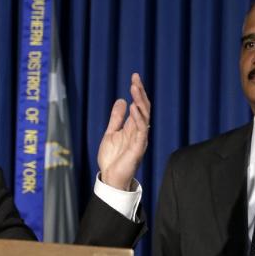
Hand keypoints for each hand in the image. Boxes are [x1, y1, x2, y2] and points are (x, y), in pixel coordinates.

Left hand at [97, 72, 150, 190]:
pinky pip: (141, 130)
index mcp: (133, 128)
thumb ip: (116, 118)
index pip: (139, 105)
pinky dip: (138, 117)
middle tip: (135, 78)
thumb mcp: (111, 133)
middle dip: (140, 93)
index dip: (137, 91)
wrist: (110, 178)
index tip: (134, 77)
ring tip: (134, 88)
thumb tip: (121, 100)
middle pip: (143, 108)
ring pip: (144, 116)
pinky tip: (133, 106)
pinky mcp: (138, 147)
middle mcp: (139, 131)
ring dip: (140, 101)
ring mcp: (140, 139)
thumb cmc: (112, 159)